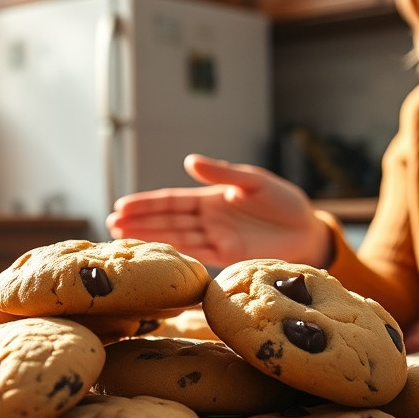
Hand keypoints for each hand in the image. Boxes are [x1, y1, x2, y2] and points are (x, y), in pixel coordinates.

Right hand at [106, 154, 328, 267]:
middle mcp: (209, 219)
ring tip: (121, 236)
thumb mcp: (255, 182)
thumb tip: (189, 161)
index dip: (147, 203)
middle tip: (110, 223)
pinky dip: (174, 253)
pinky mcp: (227, 257)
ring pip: (176, 237)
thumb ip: (222, 173)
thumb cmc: (285, 203)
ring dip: (150, 237)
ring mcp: (216, 239)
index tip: (122, 205)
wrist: (308, 232)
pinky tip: (154, 252)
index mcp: (212, 197)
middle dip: (139, 221)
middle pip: (168, 220)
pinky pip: (195, 255)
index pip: (172, 200)